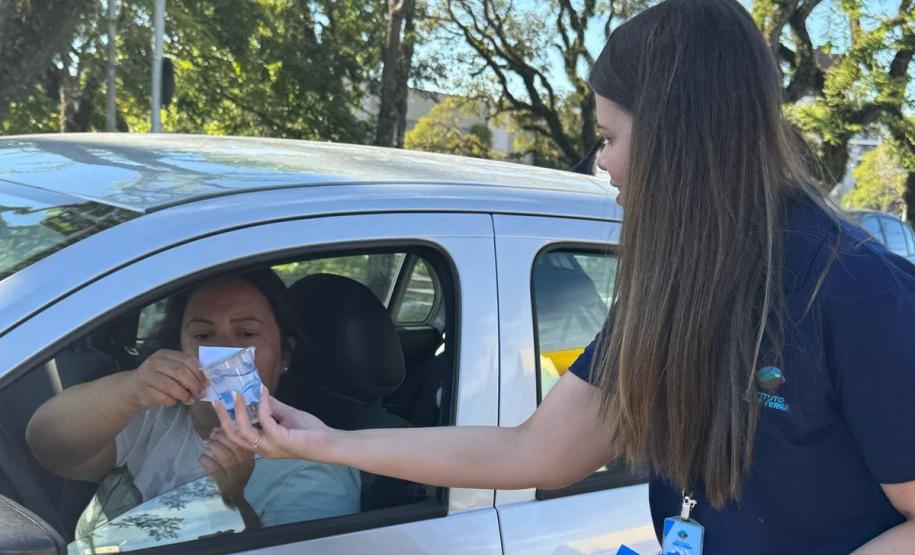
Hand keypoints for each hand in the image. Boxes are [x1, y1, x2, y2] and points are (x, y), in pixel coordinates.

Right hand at [126, 349, 206, 409]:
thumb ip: (186, 370)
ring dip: (184, 395)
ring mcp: (147, 376)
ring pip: (171, 386)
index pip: (187, 360)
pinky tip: (174, 402)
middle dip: (194, 384)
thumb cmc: (158, 378)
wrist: (132, 388)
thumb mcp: (170, 368)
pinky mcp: (143, 390)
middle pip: (180, 372)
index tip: (206, 383)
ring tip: (190, 400)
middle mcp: (155, 362)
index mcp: (166, 354)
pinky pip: (162, 397)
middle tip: (201, 394)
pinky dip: (172, 401)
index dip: (199, 372)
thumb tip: (206, 380)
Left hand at [199, 427, 254, 505]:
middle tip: (212, 434)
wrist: (235, 496)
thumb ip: (234, 444)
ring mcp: (236, 477)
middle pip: (235, 448)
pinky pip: (215, 471)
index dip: (232, 431)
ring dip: (214, 447)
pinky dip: (207, 462)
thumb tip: (218, 427)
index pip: (244, 441)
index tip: (220, 425)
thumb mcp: (241, 458)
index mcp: (250, 458)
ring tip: (207, 443)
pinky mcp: (224, 485)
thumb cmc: (236, 472)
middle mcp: (245, 467)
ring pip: (226, 458)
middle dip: (221, 438)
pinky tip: (202, 457)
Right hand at [212, 386, 332, 461]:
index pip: (238, 435)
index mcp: (262, 444)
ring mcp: (269, 446)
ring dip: (239, 411)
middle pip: (234, 436)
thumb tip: (258, 392)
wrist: (327, 441)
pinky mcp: (279, 440)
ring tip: (237, 394)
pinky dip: (263, 405)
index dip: (227, 420)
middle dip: (223, 418)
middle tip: (216, 400)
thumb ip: (271, 407)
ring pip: (244, 430)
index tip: (220, 403)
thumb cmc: (308, 430)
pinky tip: (264, 392)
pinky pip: (265, 420)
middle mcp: (262, 448)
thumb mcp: (285, 415)